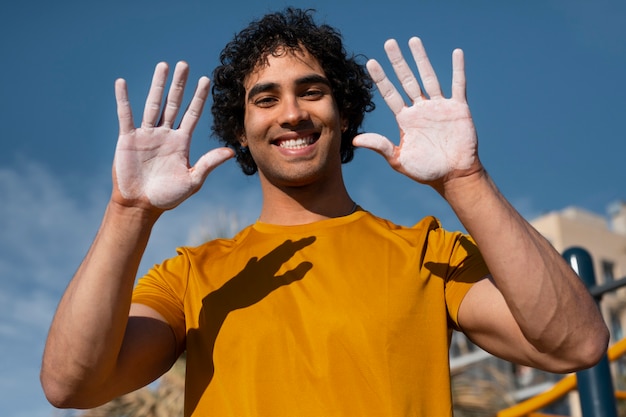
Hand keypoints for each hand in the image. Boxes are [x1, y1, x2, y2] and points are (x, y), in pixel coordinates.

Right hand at [113, 61, 233, 209]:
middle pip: (174, 103)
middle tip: (184, 64)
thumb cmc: (167, 197)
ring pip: (153, 104)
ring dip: (158, 85)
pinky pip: (125, 115)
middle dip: (179, 84)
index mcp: (181, 142)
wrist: (141, 206)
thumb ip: (209, 163)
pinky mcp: (128, 139)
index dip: (198, 98)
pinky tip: (122, 83)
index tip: (205, 79)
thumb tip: (231, 151)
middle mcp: (165, 134)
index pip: (192, 114)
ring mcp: (146, 135)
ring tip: (163, 66)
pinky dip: (123, 99)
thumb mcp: (192, 180)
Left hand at [353, 37, 480, 187]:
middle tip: (389, 43)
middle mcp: (420, 110)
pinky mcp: (458, 109)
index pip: (390, 94)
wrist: (453, 177)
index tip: (371, 63)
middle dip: (398, 62)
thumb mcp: (398, 159)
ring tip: (413, 41)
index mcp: (406, 120)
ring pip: (429, 77)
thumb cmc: (426, 171)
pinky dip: (458, 69)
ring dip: (421, 59)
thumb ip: (379, 146)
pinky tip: (456, 53)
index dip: (381, 78)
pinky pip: (458, 85)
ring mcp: (439, 107)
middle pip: (407, 80)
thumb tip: (354, 140)